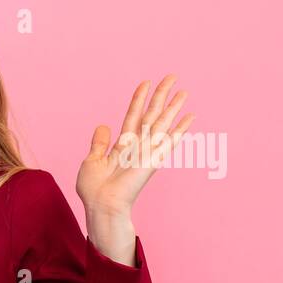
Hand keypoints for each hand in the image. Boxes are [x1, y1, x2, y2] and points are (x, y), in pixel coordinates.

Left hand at [77, 75, 193, 217]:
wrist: (101, 204)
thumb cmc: (94, 189)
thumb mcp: (92, 161)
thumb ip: (99, 143)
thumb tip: (102, 126)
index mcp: (122, 145)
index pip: (133, 116)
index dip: (138, 99)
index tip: (145, 82)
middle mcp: (137, 146)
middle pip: (151, 114)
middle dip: (160, 95)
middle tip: (171, 77)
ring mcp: (146, 152)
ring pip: (162, 123)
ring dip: (173, 106)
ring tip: (184, 91)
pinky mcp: (154, 160)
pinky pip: (169, 141)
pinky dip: (180, 129)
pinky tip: (191, 117)